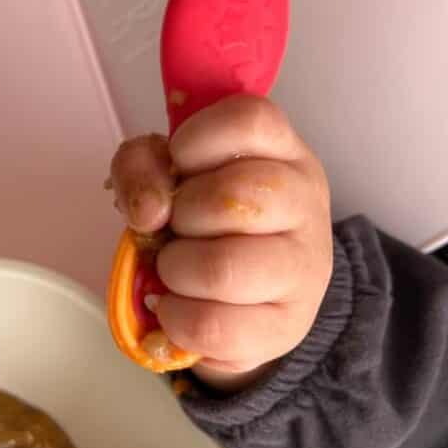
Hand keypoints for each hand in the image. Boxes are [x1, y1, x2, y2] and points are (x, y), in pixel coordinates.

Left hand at [110, 96, 332, 391]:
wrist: (246, 292)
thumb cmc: (206, 219)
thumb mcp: (169, 174)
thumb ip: (142, 166)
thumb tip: (148, 209)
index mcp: (281, 149)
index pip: (249, 121)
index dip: (196, 141)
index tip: (178, 164)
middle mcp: (305, 201)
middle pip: (235, 197)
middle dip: (182, 216)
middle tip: (177, 227)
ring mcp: (305, 267)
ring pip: (224, 268)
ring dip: (176, 270)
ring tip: (175, 270)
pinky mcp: (287, 326)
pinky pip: (215, 326)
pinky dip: (177, 318)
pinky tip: (177, 308)